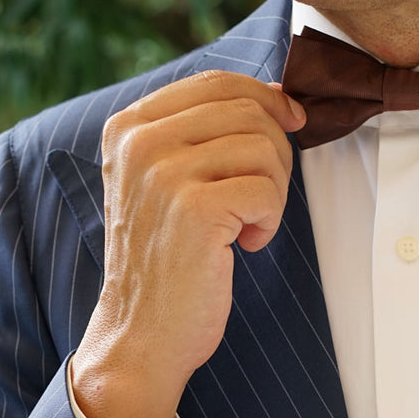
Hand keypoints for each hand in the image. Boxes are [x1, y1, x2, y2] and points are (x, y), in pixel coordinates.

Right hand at [71, 72, 305, 417]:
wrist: (141, 336)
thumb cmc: (166, 267)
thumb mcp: (167, 186)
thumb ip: (203, 138)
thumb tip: (278, 98)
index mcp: (128, 128)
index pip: (216, 81)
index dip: (265, 98)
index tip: (290, 124)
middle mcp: (139, 142)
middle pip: (247, 110)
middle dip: (275, 155)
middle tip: (261, 202)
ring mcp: (163, 172)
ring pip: (263, 147)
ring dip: (273, 192)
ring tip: (247, 228)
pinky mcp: (194, 209)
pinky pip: (267, 190)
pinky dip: (270, 221)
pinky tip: (246, 246)